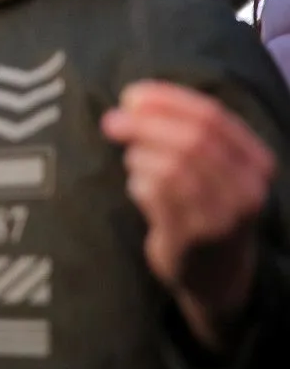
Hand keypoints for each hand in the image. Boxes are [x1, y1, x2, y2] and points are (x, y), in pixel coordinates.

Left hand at [102, 80, 274, 348]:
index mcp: (256, 162)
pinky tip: (137, 186)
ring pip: (172, 167)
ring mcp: (222, 216)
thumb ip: (183, 132)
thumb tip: (131, 101)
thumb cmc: (205, 205)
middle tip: (111, 121)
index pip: (213, 117)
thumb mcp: (213, 167)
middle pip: (192, 140)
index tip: (131, 95)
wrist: (217, 273)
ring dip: (140, 155)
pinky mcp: (192, 238)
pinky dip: (138, 182)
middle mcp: (247, 189)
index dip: (168, 100)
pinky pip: (155, 195)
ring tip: (134, 160)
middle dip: (145, 124)